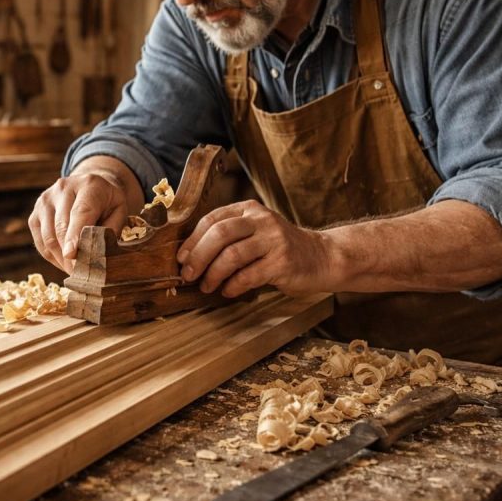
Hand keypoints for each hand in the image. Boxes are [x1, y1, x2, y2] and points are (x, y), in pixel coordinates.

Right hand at [28, 173, 129, 273]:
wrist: (89, 185)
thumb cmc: (108, 202)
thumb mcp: (120, 210)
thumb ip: (111, 229)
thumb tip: (97, 253)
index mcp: (89, 184)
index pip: (80, 212)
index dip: (75, 235)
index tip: (72, 255)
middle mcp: (63, 188)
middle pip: (61, 227)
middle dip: (70, 255)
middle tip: (81, 274)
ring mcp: (45, 200)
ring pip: (48, 237)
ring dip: (61, 259)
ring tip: (74, 271)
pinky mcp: (35, 213)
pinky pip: (41, 241)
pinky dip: (52, 256)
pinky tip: (64, 262)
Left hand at [177, 200, 330, 297]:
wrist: (321, 257)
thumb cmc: (279, 248)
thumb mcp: (255, 232)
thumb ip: (229, 237)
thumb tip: (190, 257)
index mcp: (249, 209)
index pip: (212, 219)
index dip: (192, 240)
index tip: (181, 259)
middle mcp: (261, 220)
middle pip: (219, 234)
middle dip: (198, 257)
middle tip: (188, 275)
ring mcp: (274, 239)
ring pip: (232, 255)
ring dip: (213, 274)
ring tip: (207, 286)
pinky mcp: (283, 262)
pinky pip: (249, 275)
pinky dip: (233, 286)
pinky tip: (227, 291)